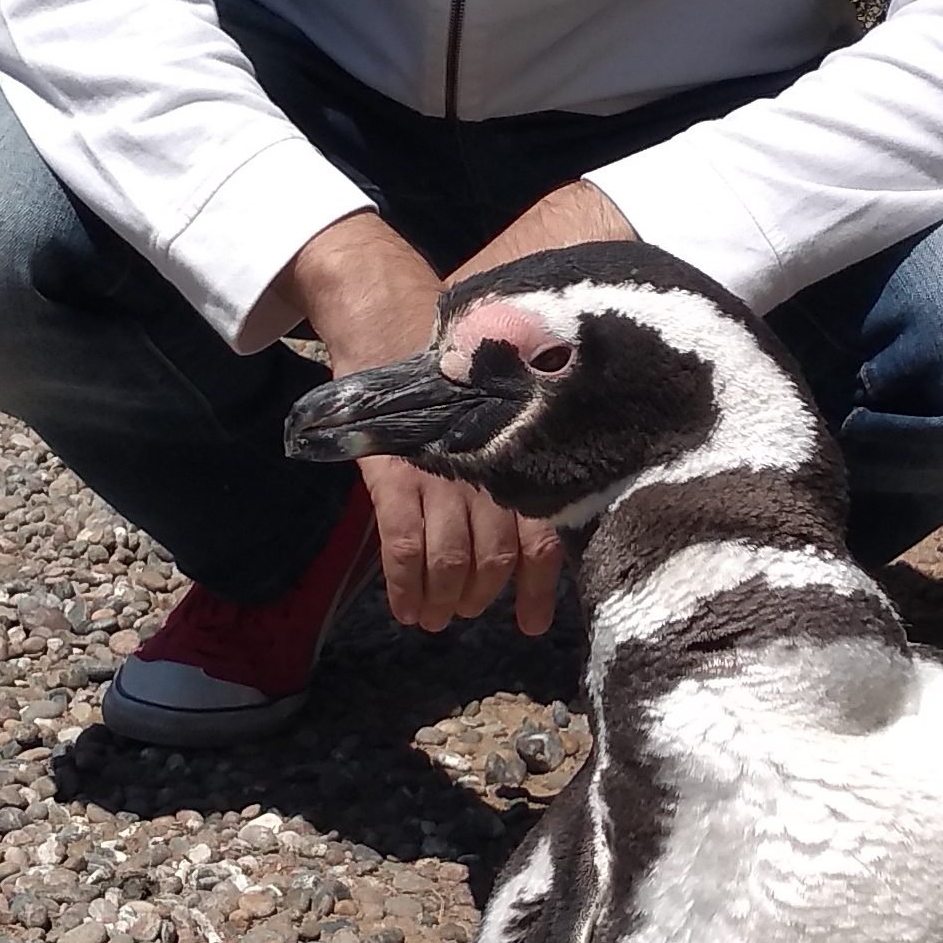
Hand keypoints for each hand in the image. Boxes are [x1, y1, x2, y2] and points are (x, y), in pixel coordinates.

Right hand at [272, 182, 630, 633]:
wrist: (389, 317)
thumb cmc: (459, 370)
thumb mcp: (507, 407)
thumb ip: (527, 457)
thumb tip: (553, 530)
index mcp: (526, 454)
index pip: (547, 536)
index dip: (539, 588)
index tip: (532, 624)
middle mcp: (491, 467)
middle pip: (496, 558)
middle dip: (480, 597)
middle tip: (468, 611)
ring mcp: (443, 472)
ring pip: (452, 560)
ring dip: (444, 600)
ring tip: (436, 617)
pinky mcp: (395, 472)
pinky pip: (403, 545)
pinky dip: (405, 585)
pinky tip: (404, 609)